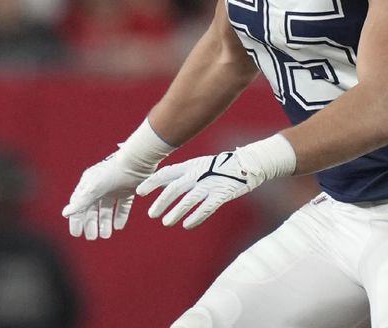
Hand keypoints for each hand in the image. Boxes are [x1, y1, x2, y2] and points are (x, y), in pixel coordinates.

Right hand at [62, 153, 150, 239]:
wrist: (136, 161)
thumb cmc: (112, 172)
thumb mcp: (95, 187)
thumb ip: (81, 201)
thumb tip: (65, 213)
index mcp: (89, 184)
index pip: (79, 204)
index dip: (77, 219)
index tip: (77, 234)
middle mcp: (100, 187)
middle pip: (93, 209)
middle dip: (91, 223)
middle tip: (92, 237)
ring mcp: (114, 188)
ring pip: (107, 209)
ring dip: (105, 222)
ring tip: (106, 235)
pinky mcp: (127, 190)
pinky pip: (122, 206)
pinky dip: (120, 216)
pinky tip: (119, 226)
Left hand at [136, 151, 258, 229]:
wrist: (248, 163)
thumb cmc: (220, 166)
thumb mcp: (199, 165)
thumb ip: (182, 175)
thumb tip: (161, 184)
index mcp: (191, 165)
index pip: (167, 172)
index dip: (152, 182)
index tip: (139, 192)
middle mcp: (198, 173)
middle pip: (174, 188)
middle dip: (161, 202)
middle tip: (152, 214)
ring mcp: (210, 184)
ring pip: (188, 200)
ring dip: (176, 212)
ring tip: (166, 222)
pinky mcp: (222, 194)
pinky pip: (206, 208)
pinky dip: (195, 217)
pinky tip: (187, 225)